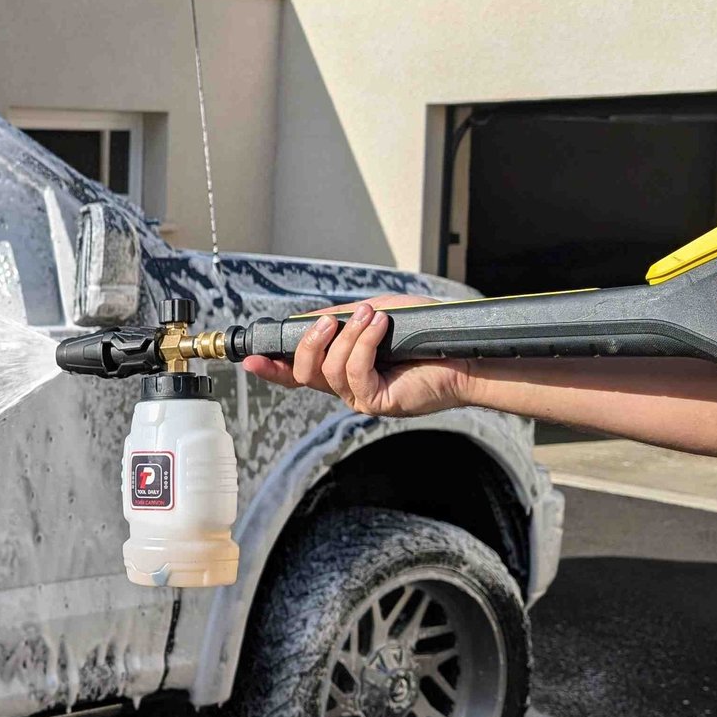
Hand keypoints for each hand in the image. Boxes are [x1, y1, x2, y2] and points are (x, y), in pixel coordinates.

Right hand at [241, 294, 475, 417]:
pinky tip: (379, 326)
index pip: (297, 373)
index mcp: (341, 369)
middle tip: (329, 321)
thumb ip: (342, 317)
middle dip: (308, 343)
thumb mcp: (376, 314)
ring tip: (371, 315)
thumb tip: (309, 318)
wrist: (465, 354)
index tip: (251, 357)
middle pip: (303, 373)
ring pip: (328, 371)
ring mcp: (360, 397)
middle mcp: (346, 387)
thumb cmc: (426, 336)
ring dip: (347, 337)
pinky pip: (355, 373)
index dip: (272, 367)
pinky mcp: (378, 402)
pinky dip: (363, 344)